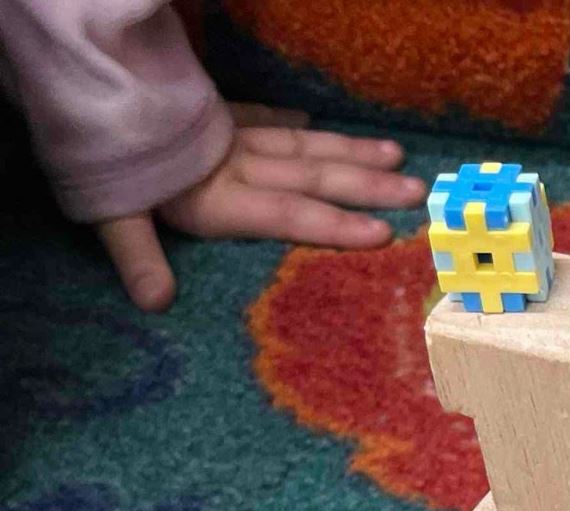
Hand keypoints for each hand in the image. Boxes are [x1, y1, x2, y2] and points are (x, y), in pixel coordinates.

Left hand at [97, 107, 427, 311]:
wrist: (90, 87)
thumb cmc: (107, 163)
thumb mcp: (114, 214)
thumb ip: (139, 257)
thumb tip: (155, 302)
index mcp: (220, 197)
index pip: (288, 214)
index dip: (334, 226)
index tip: (381, 233)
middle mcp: (237, 166)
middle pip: (311, 176)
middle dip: (366, 185)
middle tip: (416, 192)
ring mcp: (231, 136)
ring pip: (301, 144)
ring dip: (349, 151)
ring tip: (394, 154)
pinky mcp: (216, 116)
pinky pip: (262, 116)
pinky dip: (290, 120)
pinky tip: (311, 121)